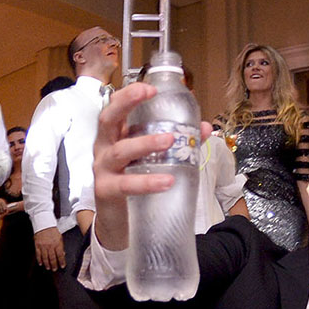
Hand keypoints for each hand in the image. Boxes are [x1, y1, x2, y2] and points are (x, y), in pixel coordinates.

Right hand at [34, 227, 65, 270]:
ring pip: (45, 257)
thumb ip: (61, 246)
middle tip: (54, 269)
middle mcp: (50, 246)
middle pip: (52, 258)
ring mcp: (43, 246)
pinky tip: (41, 263)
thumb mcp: (60, 238)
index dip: (61, 262)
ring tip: (48, 268)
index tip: (62, 266)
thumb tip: (63, 254)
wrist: (44, 224)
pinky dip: (39, 260)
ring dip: (47, 264)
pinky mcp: (37, 245)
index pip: (60, 255)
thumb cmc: (52, 231)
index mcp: (57, 244)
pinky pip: (38, 254)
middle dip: (54, 265)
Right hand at [91, 82, 209, 250]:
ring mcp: (103, 169)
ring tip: (170, 141)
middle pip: (107, 119)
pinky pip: (126, 184)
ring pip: (120, 151)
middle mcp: (104, 148)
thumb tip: (205, 128)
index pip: (115, 107)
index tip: (149, 87)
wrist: (118, 222)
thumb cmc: (133, 181)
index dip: (128, 94)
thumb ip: (176, 142)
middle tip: (148, 94)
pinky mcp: (106, 191)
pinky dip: (147, 182)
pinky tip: (166, 181)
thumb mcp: (151, 158)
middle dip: (126, 103)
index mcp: (114, 136)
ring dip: (145, 143)